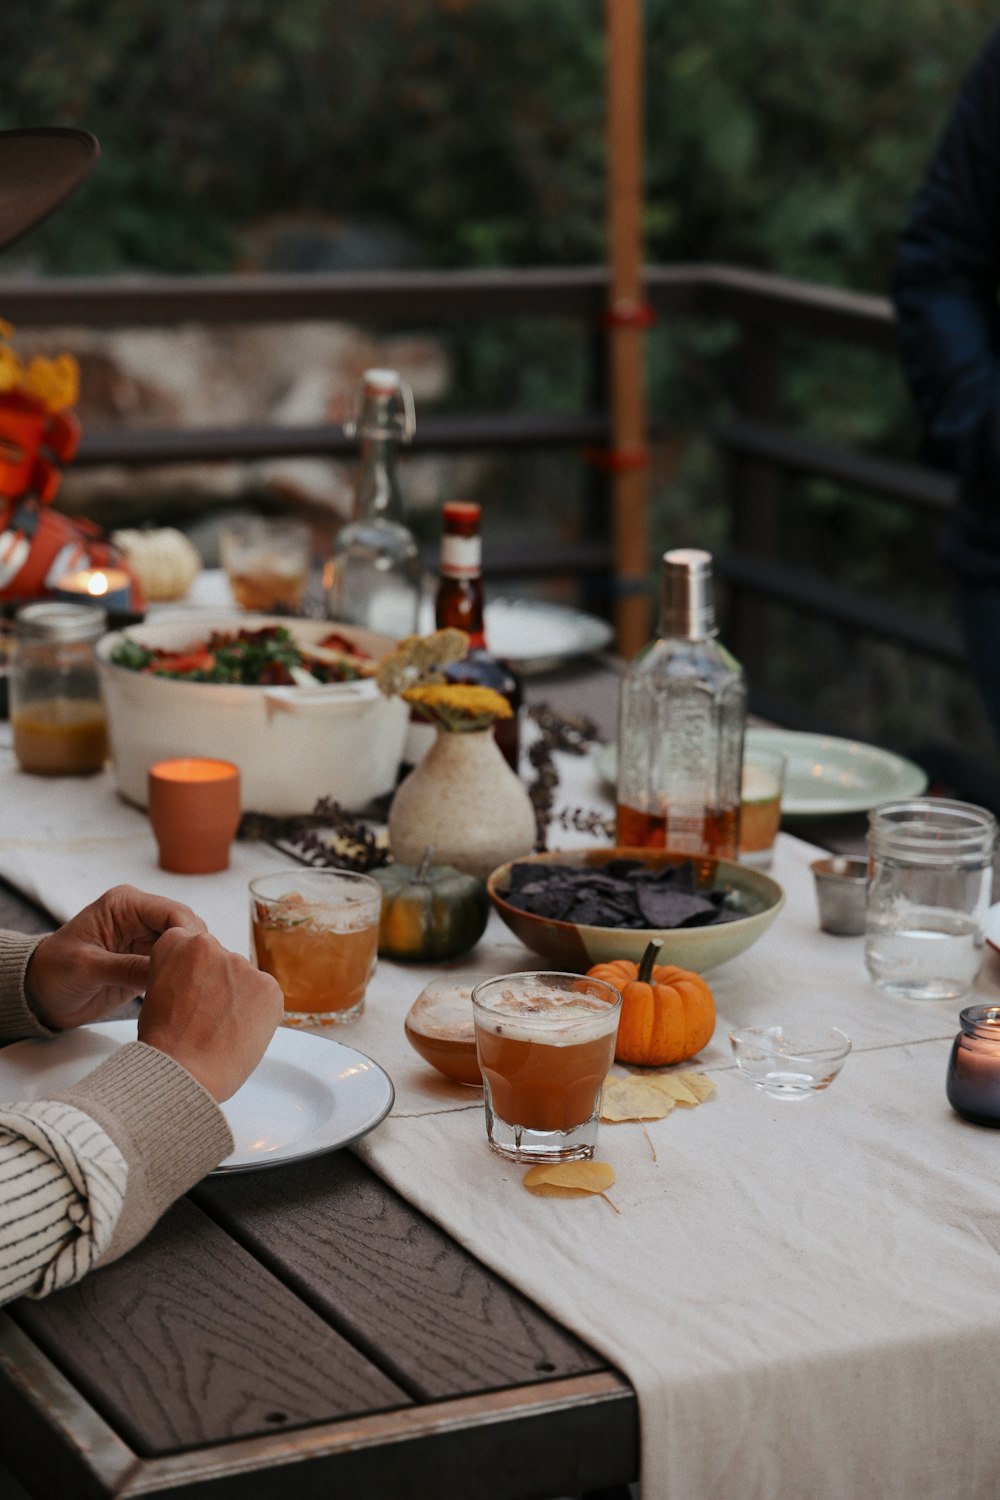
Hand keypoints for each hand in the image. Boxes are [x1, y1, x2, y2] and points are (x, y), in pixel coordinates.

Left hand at [25, 885, 208, 1030]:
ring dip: (191, 964)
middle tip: (201, 977)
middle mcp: (140, 917)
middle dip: (195, 950)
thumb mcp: (86, 968)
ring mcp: (146, 939)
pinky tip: (187, 991)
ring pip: (186, 947)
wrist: (40, 995)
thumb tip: (170, 970)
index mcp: (125, 904)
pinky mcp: (148, 961)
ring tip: (197, 987)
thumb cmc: (54, 973)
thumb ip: (127, 967)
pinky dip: (183, 976)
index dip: (189, 934)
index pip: (172, 911)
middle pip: (186, 927)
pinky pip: (176, 965)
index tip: (198, 961)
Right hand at [137, 927, 282, 1100]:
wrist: (183, 1072)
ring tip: (222, 1031)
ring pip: (245, 980)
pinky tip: (240, 1032)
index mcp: (177, 944)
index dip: (194, 976)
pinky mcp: (268, 985)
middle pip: (222, 963)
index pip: (193, 948)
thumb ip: (182, 976)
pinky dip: (259, 1013)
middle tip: (208, 1019)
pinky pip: (266, 996)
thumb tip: (204, 983)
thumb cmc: (163, 1044)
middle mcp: (210, 945)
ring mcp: (241, 965)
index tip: (191, 995)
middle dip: (220, 986)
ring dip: (239, 999)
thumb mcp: (156, 994)